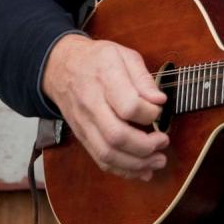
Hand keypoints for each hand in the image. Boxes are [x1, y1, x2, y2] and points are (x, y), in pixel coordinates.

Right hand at [41, 34, 168, 179]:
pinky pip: (100, 159)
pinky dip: (123, 170)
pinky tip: (142, 170)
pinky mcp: (82, 135)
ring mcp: (84, 122)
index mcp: (105, 77)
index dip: (150, 114)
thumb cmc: (97, 59)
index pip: (128, 106)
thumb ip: (142, 77)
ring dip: (137, 164)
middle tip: (163, 142)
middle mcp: (91, 103)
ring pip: (107, 153)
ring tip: (158, 161)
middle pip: (117, 135)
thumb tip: (159, 101)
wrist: (60, 67)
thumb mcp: (123, 54)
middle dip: (146, 146)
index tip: (159, 110)